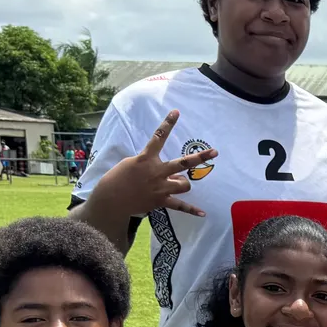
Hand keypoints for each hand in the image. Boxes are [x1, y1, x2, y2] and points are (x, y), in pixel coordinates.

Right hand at [89, 110, 218, 219]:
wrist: (112, 198)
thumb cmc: (118, 178)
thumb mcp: (131, 163)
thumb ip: (148, 162)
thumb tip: (162, 168)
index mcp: (146, 158)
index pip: (158, 137)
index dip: (168, 123)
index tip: (176, 112)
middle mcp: (157, 171)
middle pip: (183, 163)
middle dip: (200, 158)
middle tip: (214, 152)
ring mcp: (161, 187)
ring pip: (184, 185)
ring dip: (182, 183)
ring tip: (174, 184)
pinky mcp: (161, 201)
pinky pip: (180, 206)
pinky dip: (191, 210)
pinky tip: (203, 213)